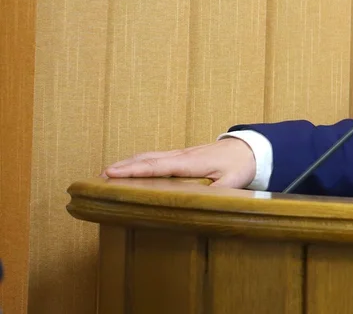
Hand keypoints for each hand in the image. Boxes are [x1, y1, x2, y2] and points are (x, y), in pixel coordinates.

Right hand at [102, 138, 256, 188]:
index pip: (156, 166)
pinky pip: (157, 157)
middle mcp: (181, 155)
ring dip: (129, 163)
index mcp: (189, 163)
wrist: (251, 148)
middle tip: (99, 176)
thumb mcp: (232, 182)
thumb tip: (199, 206)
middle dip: (123, 166)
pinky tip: (132, 167)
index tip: (111, 173)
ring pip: (150, 156)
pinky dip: (140, 161)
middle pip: (147, 159)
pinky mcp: (183, 155)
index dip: (133, 170)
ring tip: (107, 173)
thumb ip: (216, 193)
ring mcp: (181, 153)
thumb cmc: (240, 165)